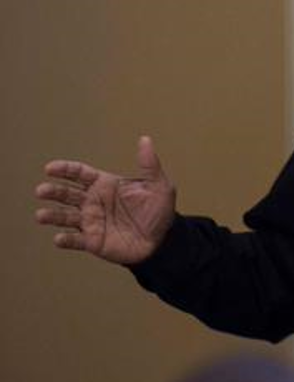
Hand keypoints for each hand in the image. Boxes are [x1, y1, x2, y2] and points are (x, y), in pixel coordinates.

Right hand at [35, 136, 175, 264]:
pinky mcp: (93, 241)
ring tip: (41, 215)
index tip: (50, 168)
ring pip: (65, 217)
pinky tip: (59, 238)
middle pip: (67, 194)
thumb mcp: (158, 185)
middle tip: (41, 190)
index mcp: (105, 184)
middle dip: (53, 191)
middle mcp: (93, 202)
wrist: (163, 240)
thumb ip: (149, 164)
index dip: (64, 169)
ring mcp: (91, 222)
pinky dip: (66, 240)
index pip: (79, 173)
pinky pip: (76, 240)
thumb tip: (145, 139)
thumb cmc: (158, 210)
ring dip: (52, 216)